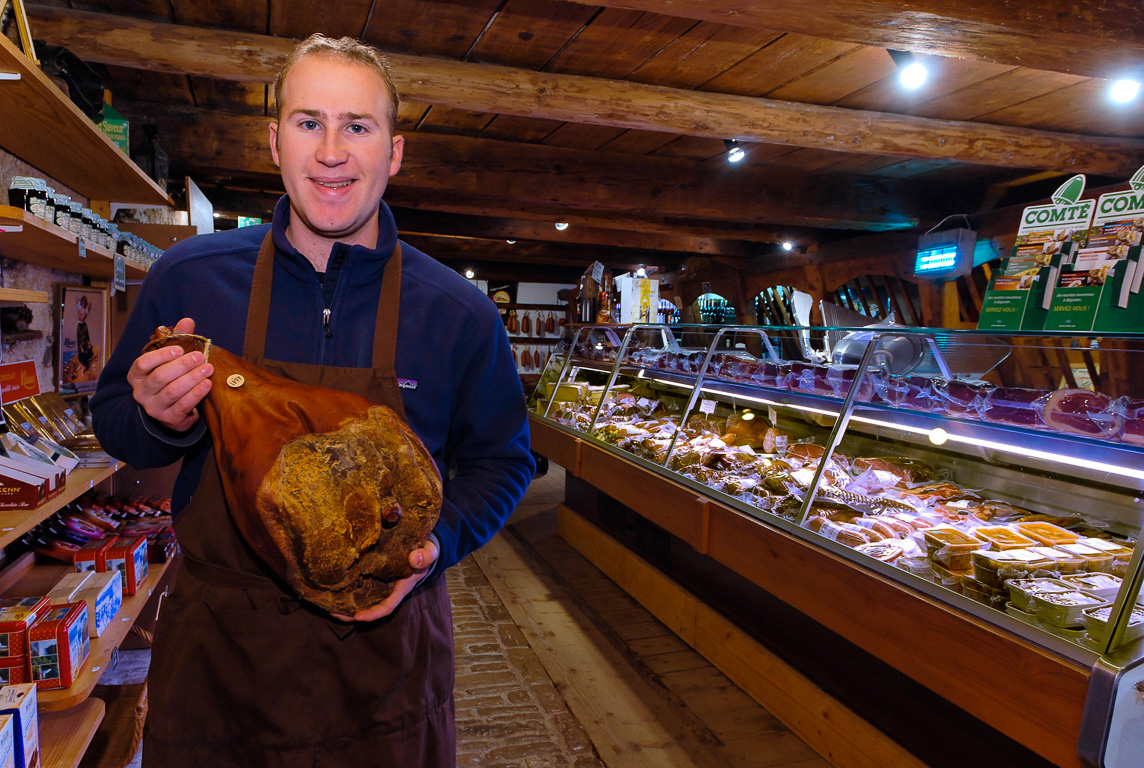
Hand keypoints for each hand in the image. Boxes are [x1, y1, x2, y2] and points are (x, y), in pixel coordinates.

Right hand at [127, 317, 212, 431]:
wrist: (172, 411)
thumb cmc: (170, 379)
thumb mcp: (170, 359)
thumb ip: (177, 339)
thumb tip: (187, 321)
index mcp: (137, 375)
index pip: (142, 363)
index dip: (160, 356)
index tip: (179, 349)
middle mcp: (141, 392)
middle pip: (160, 377)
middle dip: (182, 365)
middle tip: (200, 356)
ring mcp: (154, 407)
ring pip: (172, 391)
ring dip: (192, 378)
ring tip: (208, 369)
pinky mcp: (169, 419)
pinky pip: (183, 405)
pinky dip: (196, 394)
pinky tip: (207, 384)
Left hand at [333, 539, 438, 622]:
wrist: (422, 545)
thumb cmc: (425, 552)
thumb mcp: (430, 553)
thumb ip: (425, 556)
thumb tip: (414, 559)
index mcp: (401, 588)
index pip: (387, 606)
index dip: (373, 613)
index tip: (357, 616)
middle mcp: (388, 589)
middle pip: (370, 607)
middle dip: (352, 613)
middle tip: (333, 613)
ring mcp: (380, 583)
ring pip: (362, 598)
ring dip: (346, 603)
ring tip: (328, 604)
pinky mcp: (373, 574)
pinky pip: (360, 584)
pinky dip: (348, 588)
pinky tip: (334, 587)